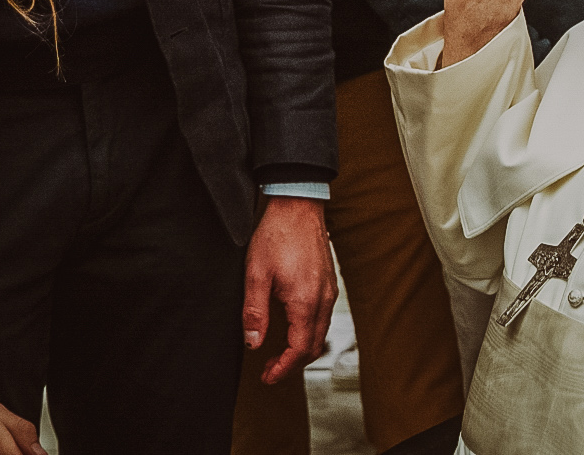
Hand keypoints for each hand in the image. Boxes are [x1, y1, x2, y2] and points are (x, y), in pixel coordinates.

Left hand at [242, 195, 337, 384]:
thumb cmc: (277, 235)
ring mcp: (329, 290)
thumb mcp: (256, 275)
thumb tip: (254, 344)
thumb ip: (255, 313)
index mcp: (305, 301)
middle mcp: (323, 299)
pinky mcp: (329, 283)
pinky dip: (309, 332)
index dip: (283, 368)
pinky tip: (291, 328)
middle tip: (269, 370)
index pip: (299, 349)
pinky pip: (323, 317)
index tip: (267, 376)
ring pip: (321, 332)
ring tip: (278, 353)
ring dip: (301, 349)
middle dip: (292, 364)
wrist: (298, 206)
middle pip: (313, 346)